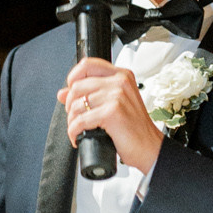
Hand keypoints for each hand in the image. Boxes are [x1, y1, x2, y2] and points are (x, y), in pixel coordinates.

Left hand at [61, 57, 161, 174]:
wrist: (150, 148)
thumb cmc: (135, 129)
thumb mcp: (114, 104)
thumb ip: (90, 93)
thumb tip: (62, 93)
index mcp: (122, 76)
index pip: (88, 65)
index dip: (73, 77)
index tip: (71, 92)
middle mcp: (120, 82)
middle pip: (77, 85)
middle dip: (70, 105)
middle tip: (75, 117)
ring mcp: (116, 96)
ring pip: (76, 104)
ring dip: (72, 120)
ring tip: (78, 129)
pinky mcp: (112, 112)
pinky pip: (80, 120)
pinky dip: (74, 131)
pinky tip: (78, 137)